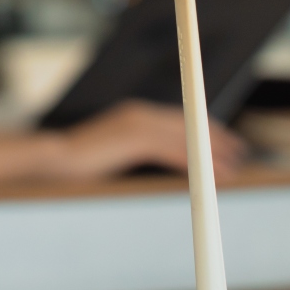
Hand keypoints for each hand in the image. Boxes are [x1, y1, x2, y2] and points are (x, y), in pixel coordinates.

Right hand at [54, 100, 244, 179]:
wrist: (51, 159)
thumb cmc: (75, 162)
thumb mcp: (111, 152)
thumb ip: (132, 150)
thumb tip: (147, 160)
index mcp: (134, 113)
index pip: (178, 119)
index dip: (203, 130)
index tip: (221, 143)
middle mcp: (140, 113)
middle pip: (188, 124)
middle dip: (215, 139)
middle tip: (238, 153)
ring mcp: (137, 124)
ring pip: (186, 139)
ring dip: (211, 155)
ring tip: (231, 169)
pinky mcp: (135, 140)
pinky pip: (174, 152)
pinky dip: (196, 164)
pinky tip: (210, 176)